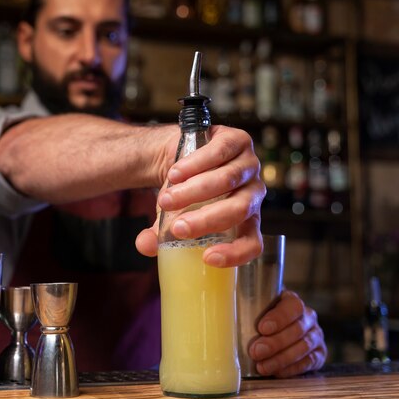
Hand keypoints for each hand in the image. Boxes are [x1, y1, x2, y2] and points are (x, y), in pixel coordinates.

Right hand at [135, 125, 264, 266]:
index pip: (252, 243)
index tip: (207, 257)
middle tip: (177, 228)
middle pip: (239, 210)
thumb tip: (145, 245)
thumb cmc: (183, 197)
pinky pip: (220, 153)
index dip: (235, 253)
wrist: (180, 161)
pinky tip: (174, 174)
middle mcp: (253, 195)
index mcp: (246, 221)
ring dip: (194, 192)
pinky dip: (194, 165)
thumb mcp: (169, 220)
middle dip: (206, 221)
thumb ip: (158, 237)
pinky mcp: (237, 141)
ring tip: (166, 200)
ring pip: (228, 180)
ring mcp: (248, 166)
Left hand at [249, 290, 326, 377]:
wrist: (276, 331)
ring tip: (262, 366)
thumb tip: (223, 310)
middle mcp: (308, 317)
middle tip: (256, 351)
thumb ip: (244, 307)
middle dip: (276, 342)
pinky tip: (277, 372)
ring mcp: (315, 335)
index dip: (279, 317)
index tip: (262, 328)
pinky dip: (293, 368)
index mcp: (292, 301)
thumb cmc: (259, 317)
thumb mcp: (253, 307)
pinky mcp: (319, 353)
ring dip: (282, 358)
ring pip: (304, 346)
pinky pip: (310, 362)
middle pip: (297, 329)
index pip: (292, 306)